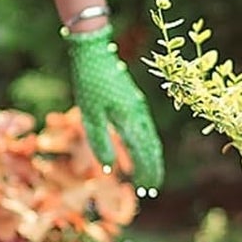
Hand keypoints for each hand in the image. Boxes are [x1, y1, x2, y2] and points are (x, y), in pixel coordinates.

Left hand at [65, 24, 164, 191]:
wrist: (95, 52)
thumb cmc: (89, 82)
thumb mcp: (89, 114)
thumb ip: (99, 141)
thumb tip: (108, 168)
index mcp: (129, 119)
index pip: (143, 153)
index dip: (146, 172)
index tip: (148, 189)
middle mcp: (139, 114)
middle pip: (151, 147)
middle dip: (152, 168)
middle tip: (152, 187)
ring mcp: (139, 106)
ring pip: (150, 137)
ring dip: (151, 156)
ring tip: (149, 172)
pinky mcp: (135, 100)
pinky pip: (146, 127)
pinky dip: (147, 143)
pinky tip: (141, 148)